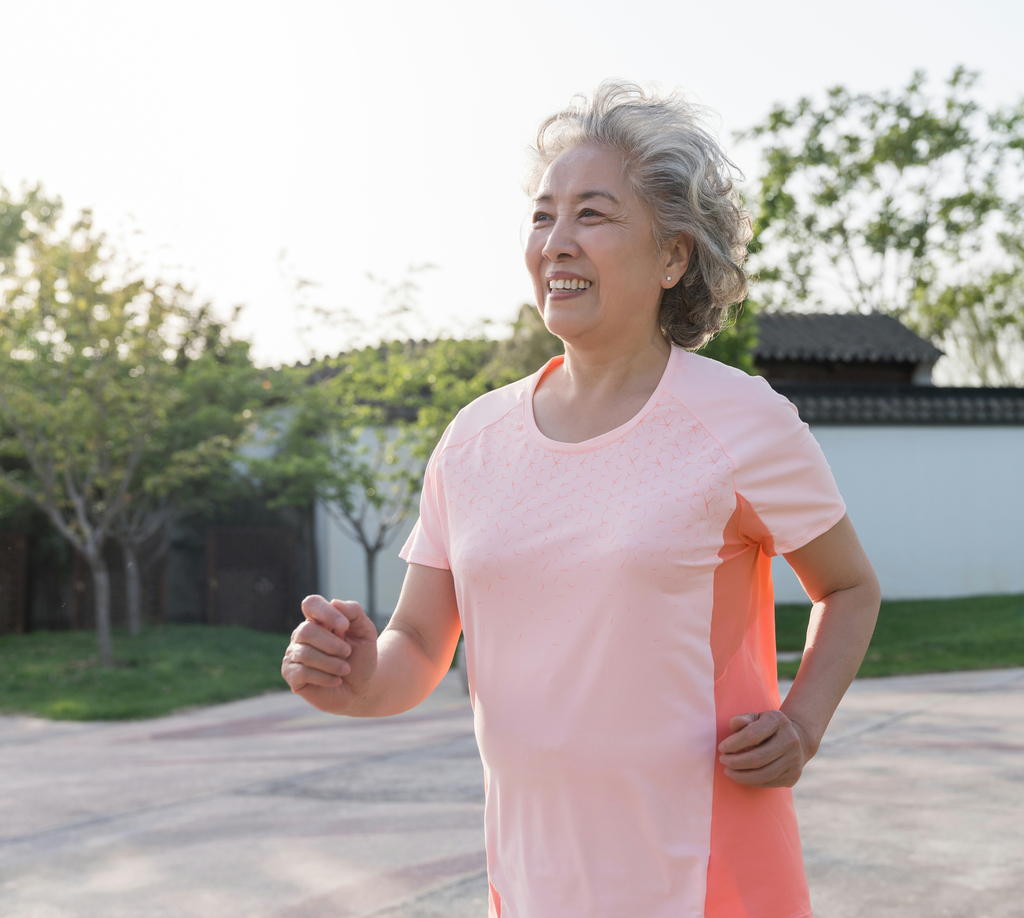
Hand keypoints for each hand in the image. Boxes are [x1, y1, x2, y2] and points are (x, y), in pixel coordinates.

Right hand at [281, 595, 377, 713]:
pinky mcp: (291, 675)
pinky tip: (336, 680)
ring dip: (332, 663)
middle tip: (348, 653)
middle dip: (332, 644)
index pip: (311, 604)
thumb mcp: (366, 633)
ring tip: (345, 669)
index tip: (345, 626)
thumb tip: (334, 602)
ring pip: (305, 653)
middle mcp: (302, 634)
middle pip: (306, 630)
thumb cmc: (360, 658)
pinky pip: (302, 672)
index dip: (326, 613)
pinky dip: (324, 677)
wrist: (360, 689)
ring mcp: (294, 654)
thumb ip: (354, 613)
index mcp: (319, 620)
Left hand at [717, 710, 814, 787]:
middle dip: (735, 762)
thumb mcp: (756, 717)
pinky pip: (768, 783)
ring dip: (741, 776)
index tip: (721, 748)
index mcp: (778, 721)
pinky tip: (741, 776)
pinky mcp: (794, 775)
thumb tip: (734, 724)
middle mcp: (790, 740)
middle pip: (757, 758)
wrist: (798, 738)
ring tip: (728, 771)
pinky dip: (751, 782)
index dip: (733, 744)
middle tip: (723, 760)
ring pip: (763, 775)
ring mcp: (794, 760)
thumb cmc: (767, 726)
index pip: (752, 735)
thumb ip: (743, 719)